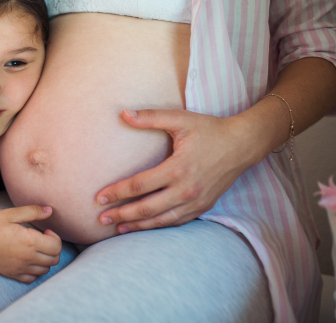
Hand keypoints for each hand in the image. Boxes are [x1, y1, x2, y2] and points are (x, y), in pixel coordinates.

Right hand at [0, 206, 61, 282]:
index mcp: (30, 241)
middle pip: (54, 259)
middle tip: (43, 240)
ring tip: (36, 249)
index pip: (56, 246)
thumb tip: (50, 211)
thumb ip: (33, 211)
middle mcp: (28, 257)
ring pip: (45, 269)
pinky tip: (29, 260)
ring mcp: (21, 268)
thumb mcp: (11, 214)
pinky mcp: (13, 274)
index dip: (55, 237)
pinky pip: (32, 278)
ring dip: (46, 259)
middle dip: (53, 248)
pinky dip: (35, 271)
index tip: (45, 231)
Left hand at [96, 109, 253, 232]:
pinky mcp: (203, 207)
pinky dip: (158, 227)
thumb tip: (123, 113)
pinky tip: (145, 227)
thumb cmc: (210, 130)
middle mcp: (186, 190)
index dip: (117, 193)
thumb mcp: (181, 119)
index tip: (99, 198)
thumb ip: (151, 117)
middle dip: (122, 215)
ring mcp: (196, 202)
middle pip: (147, 209)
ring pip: (161, 220)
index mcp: (177, 169)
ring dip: (138, 226)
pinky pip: (177, 221)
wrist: (244, 144)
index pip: (139, 186)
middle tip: (101, 219)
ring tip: (118, 229)